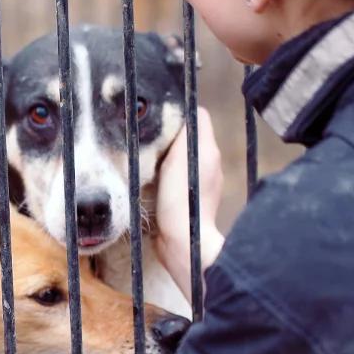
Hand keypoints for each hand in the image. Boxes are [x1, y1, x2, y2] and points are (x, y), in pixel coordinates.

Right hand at [154, 107, 224, 302]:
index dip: (180, 111)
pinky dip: (163, 174)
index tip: (159, 113)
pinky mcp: (187, 201)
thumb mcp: (182, 158)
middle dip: (169, 132)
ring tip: (145, 153)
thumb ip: (186, 133)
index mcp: (209, 151)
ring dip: (164, 154)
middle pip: (188, 136)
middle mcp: (209, 165)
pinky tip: (149, 178)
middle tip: (146, 132)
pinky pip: (175, 178)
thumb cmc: (182, 200)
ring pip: (180, 157)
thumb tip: (185, 111)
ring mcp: (200, 184)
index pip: (198, 117)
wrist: (183, 243)